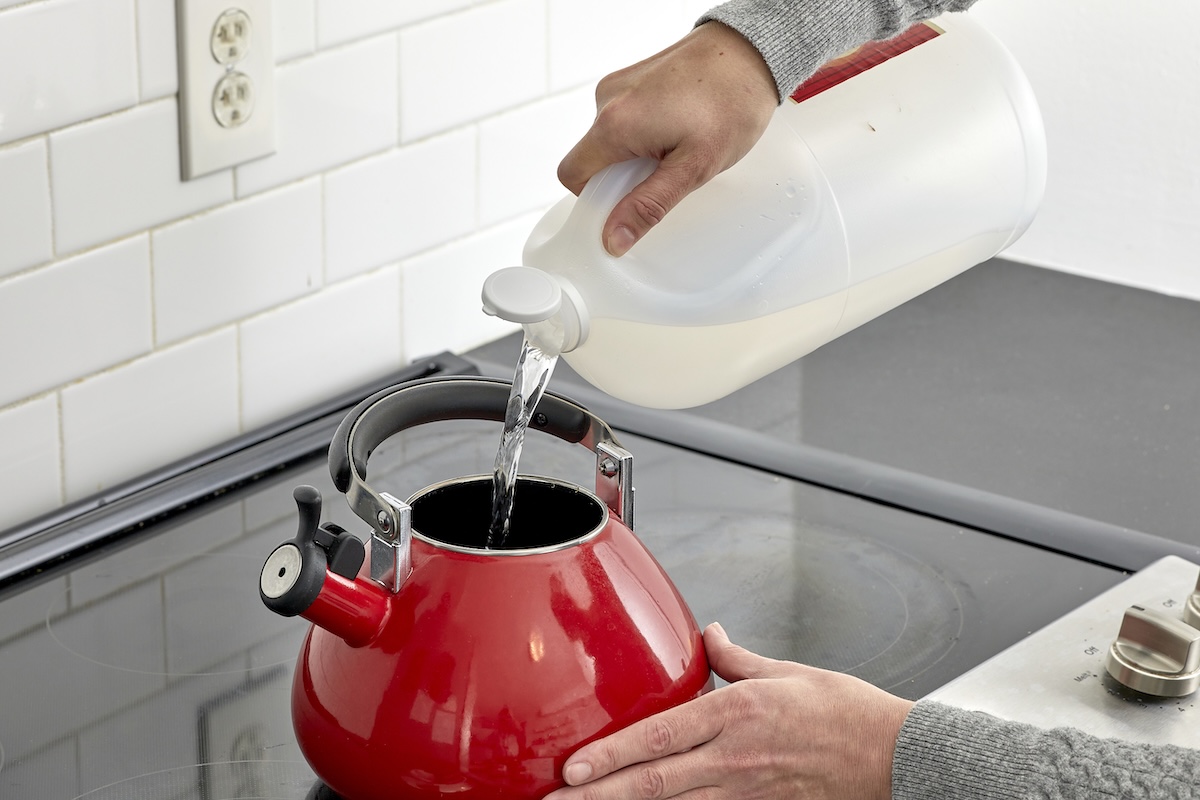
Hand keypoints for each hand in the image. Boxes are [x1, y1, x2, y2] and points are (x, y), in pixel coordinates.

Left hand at [542, 623, 914, 799]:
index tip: (574, 765)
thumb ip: (736, 657)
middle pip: (653, 782)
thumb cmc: (845, 712)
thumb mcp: (786, 671)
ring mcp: (745, 790)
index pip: (658, 737)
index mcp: (736, 712)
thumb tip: (709, 634)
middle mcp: (733, 756)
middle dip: (598, 795)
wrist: (892, 756)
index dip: (611, 754)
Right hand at [558, 22, 777, 256]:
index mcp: (614, 123)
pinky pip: (623, 120)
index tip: (626, 205)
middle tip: (667, 174)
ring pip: (609, 140)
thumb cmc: (730, 103)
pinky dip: (643, 133)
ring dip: (635, 154)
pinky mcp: (632, 78)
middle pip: (592, 158)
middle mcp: (607, 99)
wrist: (752, 52)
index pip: (572, 175)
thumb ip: (648, 206)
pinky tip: (677, 129)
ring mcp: (619, 85)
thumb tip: (613, 238)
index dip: (594, 199)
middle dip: (623, 177)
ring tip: (679, 146)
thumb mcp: (693, 168)